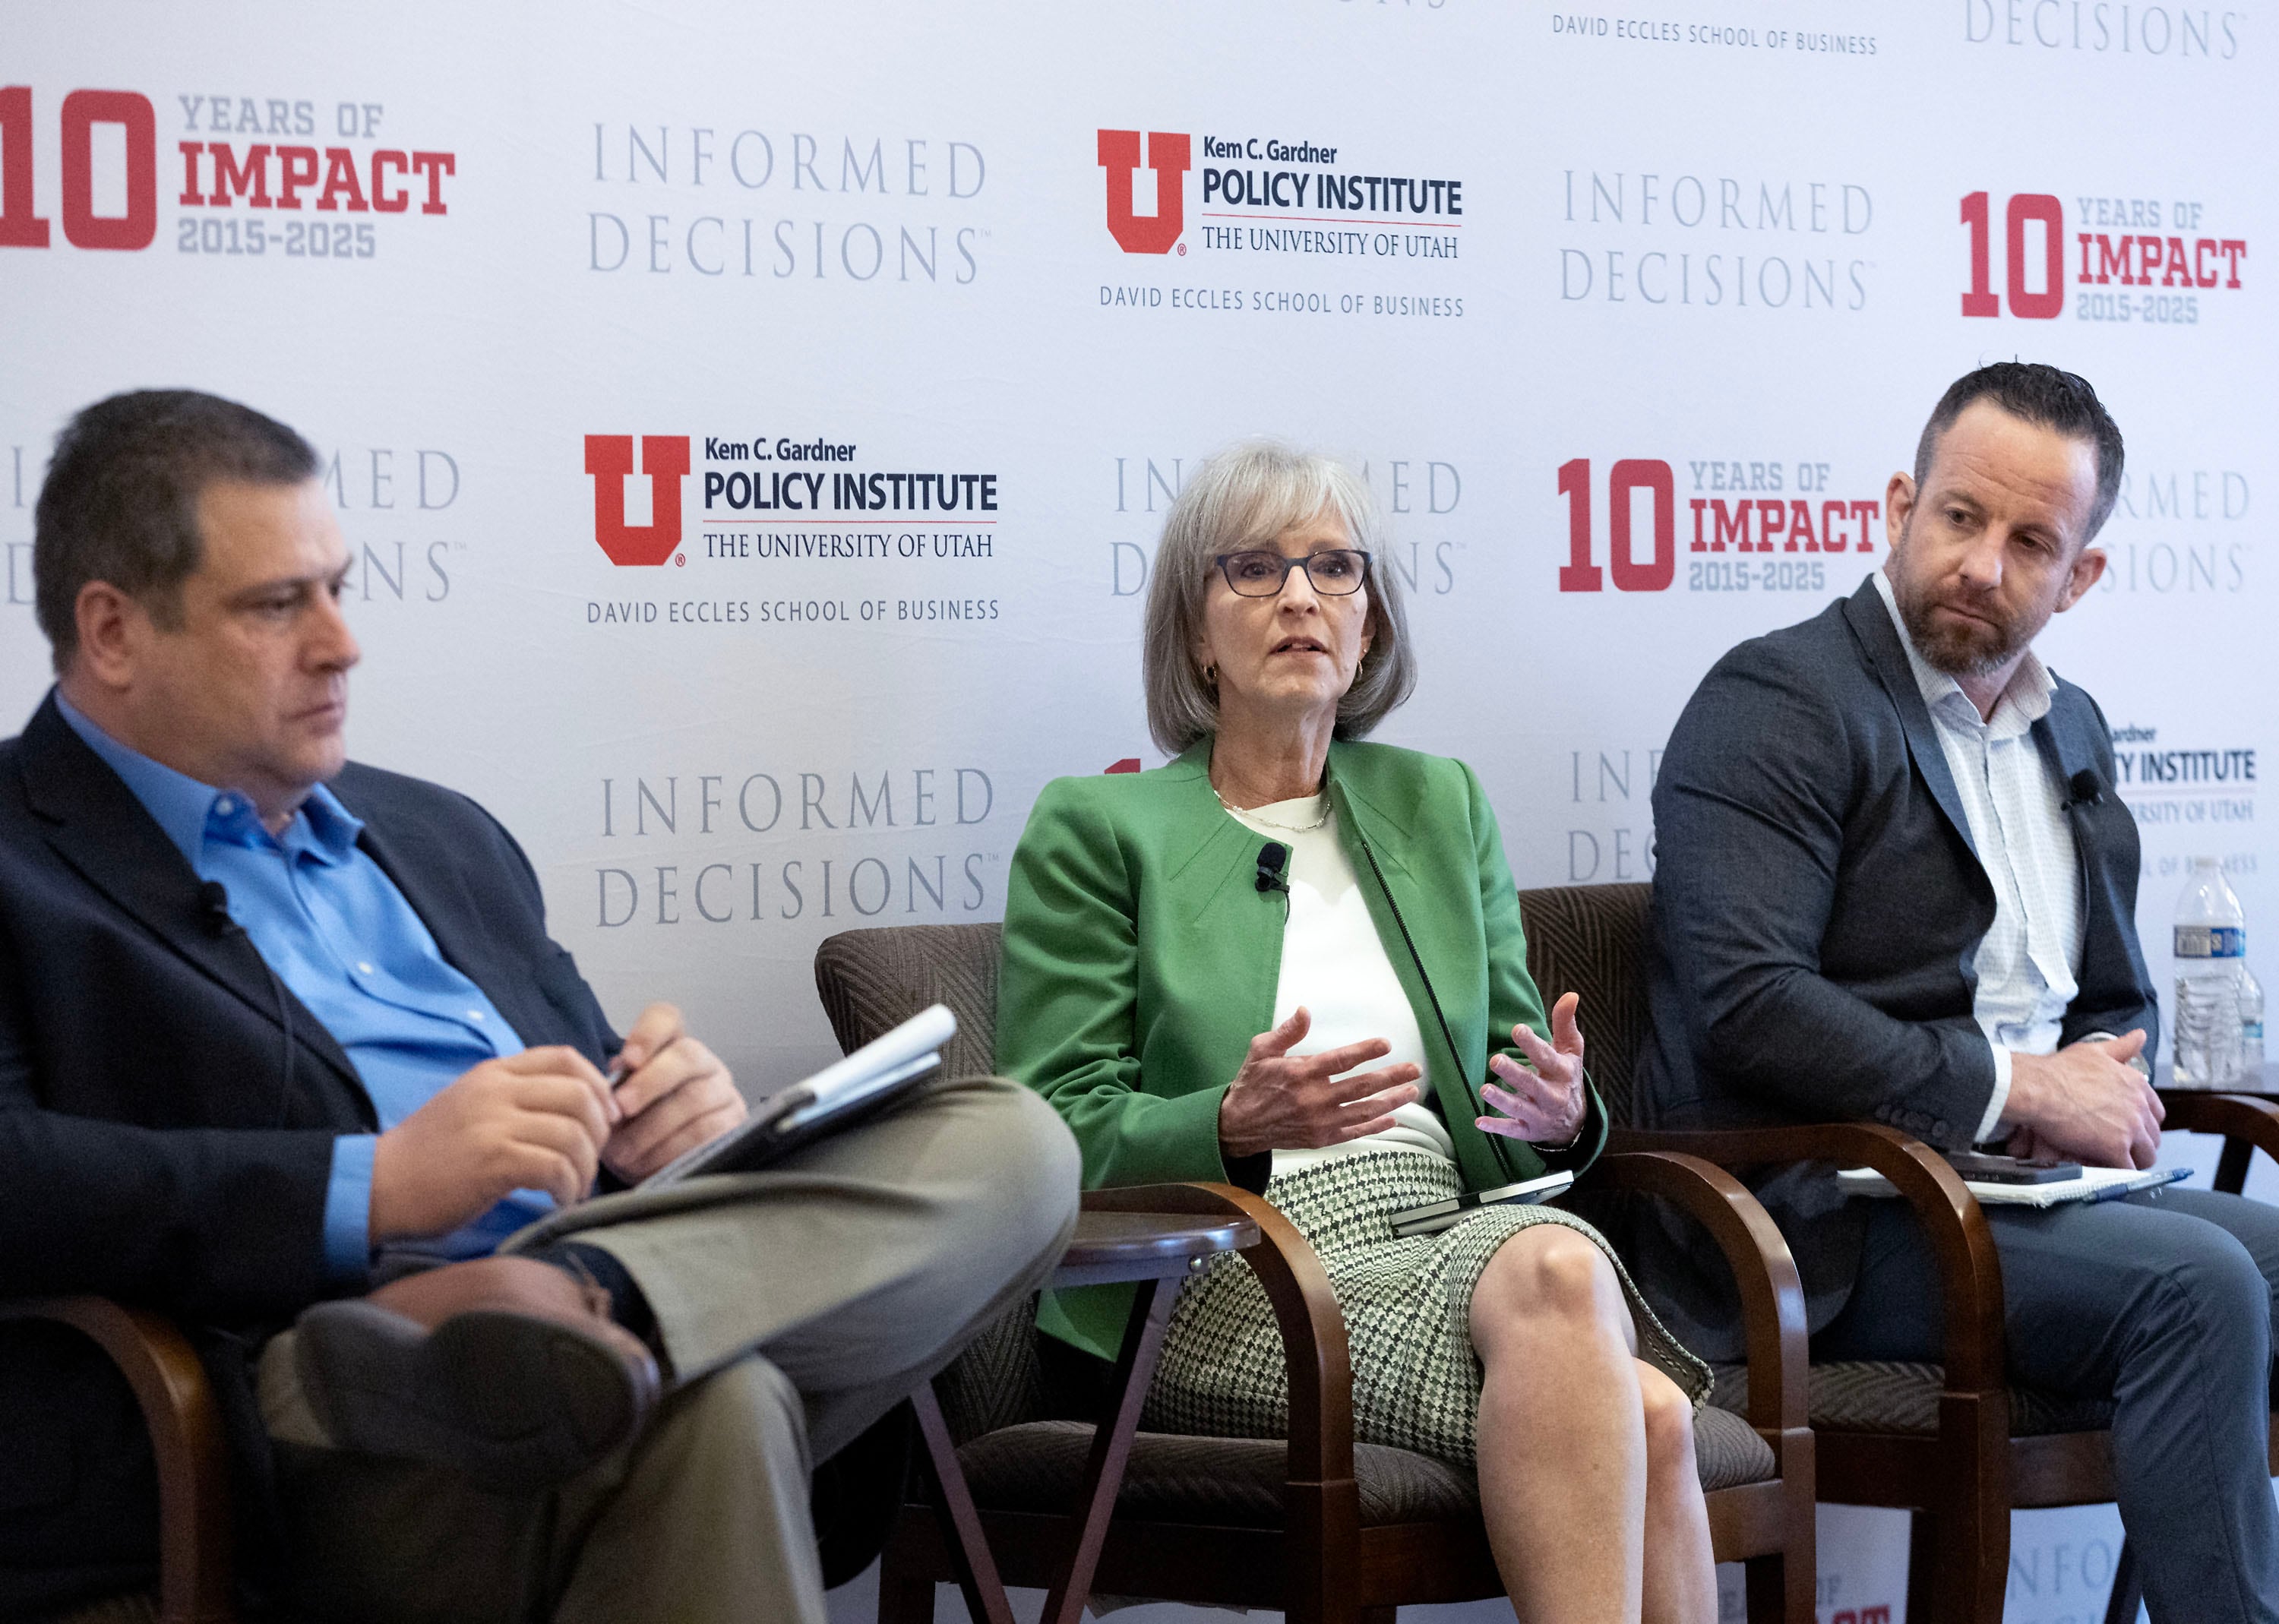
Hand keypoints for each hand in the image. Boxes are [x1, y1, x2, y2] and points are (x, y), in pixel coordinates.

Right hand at [370, 1047, 620, 1240]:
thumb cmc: (429, 1155)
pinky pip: (555, 1167)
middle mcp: (496, 1090)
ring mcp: (493, 1123)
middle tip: (593, 1160)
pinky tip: (560, 1201)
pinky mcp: (491, 1161)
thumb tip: (578, 1108)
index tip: (604, 1118)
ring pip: (573, 1133)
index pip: (566, 1058)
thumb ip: (516, 1097)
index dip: (599, 1087)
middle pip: (580, 1095)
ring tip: (575, 1188)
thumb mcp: (471, 1105)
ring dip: (586, 1167)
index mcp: (494, 1072)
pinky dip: (568, 1187)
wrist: (377, 1186)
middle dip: (600, 1132)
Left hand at [601, 1002, 745, 1182]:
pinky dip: (671, 1150)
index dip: (647, 1034)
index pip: (664, 1019)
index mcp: (669, 1047)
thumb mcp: (617, 1107)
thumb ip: (612, 1089)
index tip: (628, 1059)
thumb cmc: (634, 1130)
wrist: (659, 1167)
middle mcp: (703, 1062)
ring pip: (695, 1099)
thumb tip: (607, 1082)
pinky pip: (706, 1132)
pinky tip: (649, 1163)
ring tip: (624, 1151)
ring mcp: (723, 1091)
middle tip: (622, 1108)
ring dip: (653, 1127)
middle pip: (687, 1055)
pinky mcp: (734, 1123)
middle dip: (650, 1082)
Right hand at [1216, 1007, 1421, 1158]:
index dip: (1365, 1051)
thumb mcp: (1261, 1051)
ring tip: (1411, 1091)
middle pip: (1361, 1087)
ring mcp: (1320, 1121)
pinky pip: (1354, 1132)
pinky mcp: (1321, 1138)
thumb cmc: (1252, 1084)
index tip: (1386, 1044)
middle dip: (1391, 1077)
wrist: (1239, 1126)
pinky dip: (1375, 1126)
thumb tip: (1305, 1011)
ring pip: (1364, 1111)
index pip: (1341, 1060)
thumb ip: (1287, 1032)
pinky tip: (1392, 1119)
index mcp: (1301, 1073)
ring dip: (1391, 1101)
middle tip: (1414, 1070)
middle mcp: (1314, 1099)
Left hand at [1477, 991, 1587, 1145]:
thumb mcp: (1571, 1051)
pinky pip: (1512, 1130)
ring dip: (1502, 1100)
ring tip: (1484, 1089)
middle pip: (1532, 1084)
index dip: (1533, 1044)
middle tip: (1495, 1060)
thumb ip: (1565, 1023)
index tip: (1518, 1029)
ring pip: (1520, 1108)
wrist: (1576, 1122)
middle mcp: (1552, 1095)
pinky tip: (1479, 1122)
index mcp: (1562, 1072)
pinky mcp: (1528, 1130)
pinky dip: (1496, 1127)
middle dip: (1514, 1073)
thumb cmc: (1566, 1076)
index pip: (1547, 1057)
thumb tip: (1571, 994)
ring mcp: (1540, 1115)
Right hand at [2001, 1030, 2162, 1169]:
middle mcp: (2139, 1106)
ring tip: (2114, 1161)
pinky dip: (2118, 1171)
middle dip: (2140, 1144)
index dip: (2144, 1122)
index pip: (2156, 1112)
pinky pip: (2127, 1168)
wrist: (2039, 1089)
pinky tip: (2104, 1167)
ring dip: (2133, 1160)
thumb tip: (2140, 1035)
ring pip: (2146, 1155)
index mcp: (2137, 1084)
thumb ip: (2121, 1047)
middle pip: (2153, 1136)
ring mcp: (2130, 1128)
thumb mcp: (2094, 1051)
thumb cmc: (2060, 1070)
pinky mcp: (2115, 1148)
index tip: (2130, 1127)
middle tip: (2120, 1147)